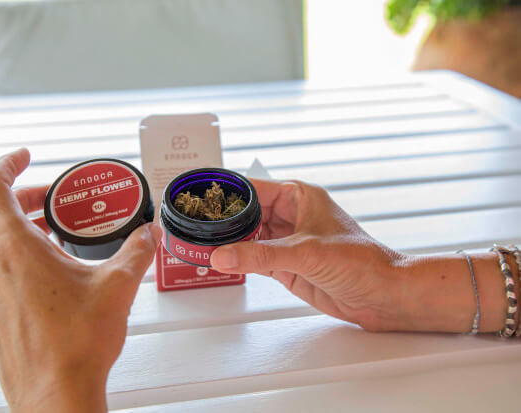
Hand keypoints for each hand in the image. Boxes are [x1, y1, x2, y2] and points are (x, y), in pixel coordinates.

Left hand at [0, 149, 160, 411]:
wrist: (55, 395)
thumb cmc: (75, 345)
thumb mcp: (117, 287)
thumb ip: (136, 252)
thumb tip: (148, 234)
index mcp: (16, 250)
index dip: (7, 165)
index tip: (25, 157)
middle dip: (19, 196)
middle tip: (49, 199)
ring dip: (11, 225)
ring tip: (47, 231)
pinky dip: (8, 254)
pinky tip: (43, 270)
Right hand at [210, 179, 409, 331]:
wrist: (383, 295)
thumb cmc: (362, 261)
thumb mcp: (306, 253)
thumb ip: (261, 255)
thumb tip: (224, 256)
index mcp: (299, 196)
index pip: (253, 188)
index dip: (227, 195)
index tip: (201, 201)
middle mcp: (292, 215)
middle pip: (247, 213)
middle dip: (224, 221)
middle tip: (197, 227)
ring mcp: (288, 241)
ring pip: (249, 237)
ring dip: (230, 242)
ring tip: (203, 244)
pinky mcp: (287, 265)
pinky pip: (255, 259)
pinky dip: (239, 261)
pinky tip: (222, 261)